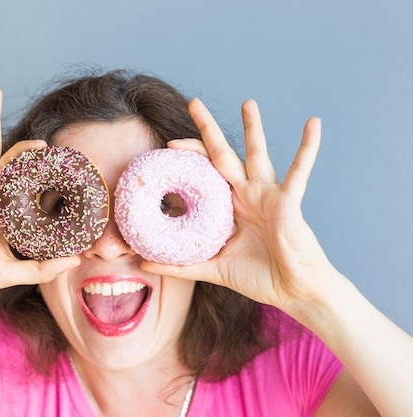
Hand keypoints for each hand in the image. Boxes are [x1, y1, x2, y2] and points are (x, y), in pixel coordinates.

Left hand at [144, 98, 336, 312]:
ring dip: (253, 128)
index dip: (187, 158)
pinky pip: (300, 170)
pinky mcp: (288, 201)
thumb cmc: (258, 277)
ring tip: (247, 102)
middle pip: (223, 155)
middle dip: (208, 129)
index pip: (203, 174)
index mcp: (228, 207)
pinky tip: (313, 123)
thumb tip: (142, 264)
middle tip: (193, 102)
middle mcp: (246, 195)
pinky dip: (308, 148)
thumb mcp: (212, 268)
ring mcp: (267, 195)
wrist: (294, 291)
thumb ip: (179, 265)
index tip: (166, 146)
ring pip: (257, 154)